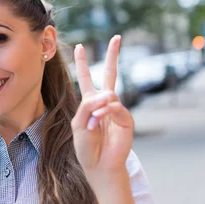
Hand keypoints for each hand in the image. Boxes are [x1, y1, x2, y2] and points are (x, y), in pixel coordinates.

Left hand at [71, 35, 133, 176]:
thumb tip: (107, 95)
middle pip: (110, 73)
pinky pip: (115, 107)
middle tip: (116, 37)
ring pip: (107, 94)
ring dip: (97, 109)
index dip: (83, 62)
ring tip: (92, 125)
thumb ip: (88, 106)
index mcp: (90, 102)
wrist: (99, 165)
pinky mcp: (126, 119)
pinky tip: (99, 122)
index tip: (79, 46)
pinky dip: (105, 113)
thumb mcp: (78, 124)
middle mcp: (105, 102)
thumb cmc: (86, 146)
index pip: (86, 77)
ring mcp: (116, 109)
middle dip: (113, 55)